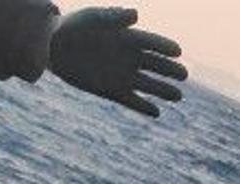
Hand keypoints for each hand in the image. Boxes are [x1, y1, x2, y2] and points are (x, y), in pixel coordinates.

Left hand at [49, 7, 186, 116]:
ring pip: (149, 85)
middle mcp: (129, 57)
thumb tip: (135, 15)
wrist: (56, 47)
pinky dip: (144, 107)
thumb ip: (114, 16)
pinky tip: (157, 113)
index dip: (165, 46)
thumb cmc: (75, 27)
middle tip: (184, 75)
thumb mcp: (94, 17)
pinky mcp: (113, 91)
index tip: (177, 51)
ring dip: (163, 91)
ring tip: (178, 96)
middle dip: (170, 70)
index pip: (153, 42)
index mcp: (128, 37)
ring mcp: (123, 75)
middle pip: (156, 65)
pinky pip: (133, 101)